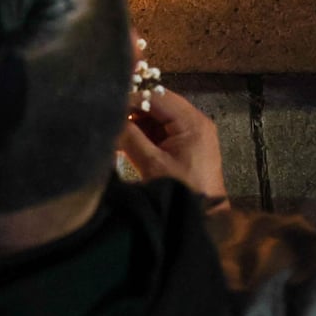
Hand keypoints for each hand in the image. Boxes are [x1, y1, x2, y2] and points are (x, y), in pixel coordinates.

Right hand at [117, 88, 226, 203]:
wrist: (205, 219)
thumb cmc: (181, 192)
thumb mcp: (152, 164)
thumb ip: (130, 136)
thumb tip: (111, 118)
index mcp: (192, 122)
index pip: (157, 96)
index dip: (132, 99)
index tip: (110, 108)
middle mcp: (195, 122)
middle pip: (158, 104)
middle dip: (134, 111)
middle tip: (111, 120)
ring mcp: (192, 133)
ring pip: (158, 117)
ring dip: (137, 123)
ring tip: (116, 133)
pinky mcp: (186, 145)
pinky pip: (162, 131)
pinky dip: (145, 134)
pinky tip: (126, 142)